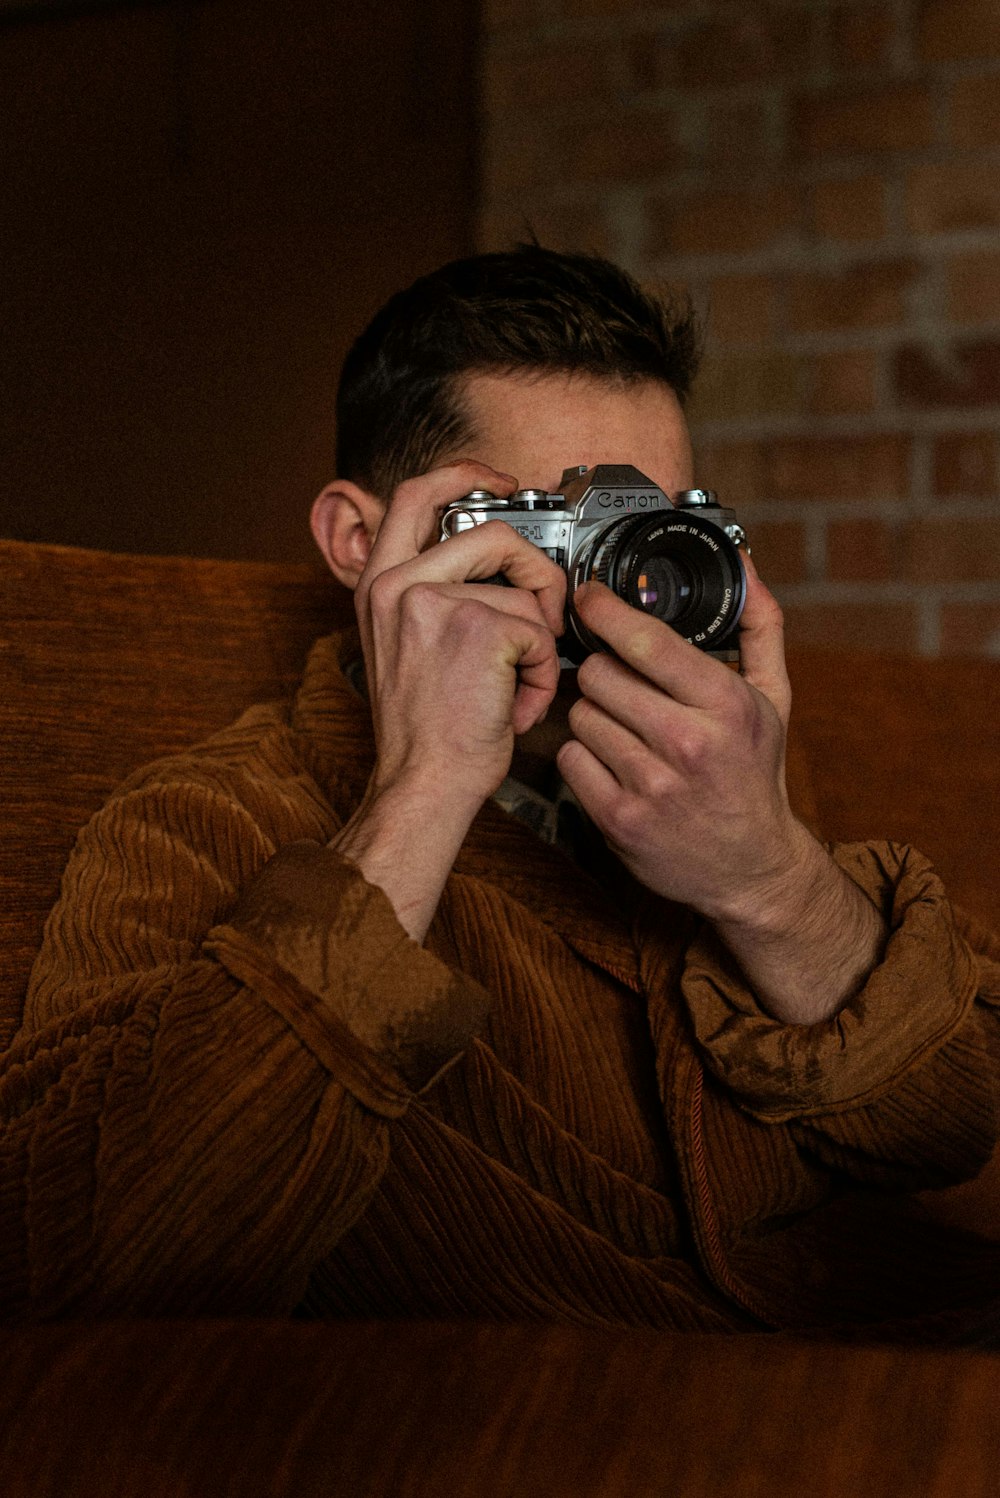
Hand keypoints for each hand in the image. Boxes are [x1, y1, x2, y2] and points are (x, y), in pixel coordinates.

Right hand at [332, 461, 565, 942]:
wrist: (422, 784)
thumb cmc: (424, 731)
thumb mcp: (404, 647)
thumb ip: (433, 598)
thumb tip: (496, 573)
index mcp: (378, 585)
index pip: (414, 495)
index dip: (464, 475)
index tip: (499, 482)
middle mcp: (397, 585)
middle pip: (491, 530)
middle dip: (534, 569)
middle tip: (541, 608)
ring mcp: (433, 602)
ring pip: (523, 588)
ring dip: (538, 639)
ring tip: (519, 682)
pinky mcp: (475, 628)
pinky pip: (537, 630)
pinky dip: (542, 672)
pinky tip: (517, 703)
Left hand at [556, 564, 883, 1021]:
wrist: (751, 868)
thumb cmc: (755, 775)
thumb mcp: (774, 699)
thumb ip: (760, 627)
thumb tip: (746, 568)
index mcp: (726, 705)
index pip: (645, 641)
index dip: (606, 610)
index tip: (590, 597)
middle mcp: (688, 743)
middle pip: (599, 674)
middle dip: (604, 671)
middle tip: (622, 684)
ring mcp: (650, 785)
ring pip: (580, 715)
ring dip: (593, 715)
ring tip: (624, 727)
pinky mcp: (618, 820)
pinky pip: (570, 759)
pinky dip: (583, 756)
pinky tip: (613, 761)